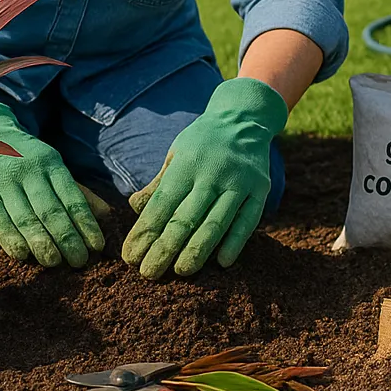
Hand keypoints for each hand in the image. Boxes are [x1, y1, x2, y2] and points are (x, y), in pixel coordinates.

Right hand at [0, 103, 105, 266]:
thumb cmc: (28, 162)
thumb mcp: (53, 168)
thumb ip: (78, 192)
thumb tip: (105, 215)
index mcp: (50, 162)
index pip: (72, 197)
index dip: (86, 223)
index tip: (97, 246)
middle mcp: (26, 170)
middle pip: (50, 210)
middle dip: (67, 238)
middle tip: (79, 261)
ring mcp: (1, 182)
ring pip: (25, 219)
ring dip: (42, 244)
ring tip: (55, 262)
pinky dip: (12, 241)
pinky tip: (24, 256)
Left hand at [122, 77, 287, 278]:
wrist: (245, 117)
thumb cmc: (202, 142)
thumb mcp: (176, 154)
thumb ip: (159, 183)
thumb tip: (135, 208)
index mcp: (186, 164)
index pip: (162, 204)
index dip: (145, 232)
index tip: (130, 257)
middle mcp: (212, 172)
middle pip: (185, 218)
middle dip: (165, 248)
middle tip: (148, 273)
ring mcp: (239, 181)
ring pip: (216, 222)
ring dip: (197, 251)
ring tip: (181, 272)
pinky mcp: (260, 189)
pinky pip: (248, 220)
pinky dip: (236, 242)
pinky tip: (223, 263)